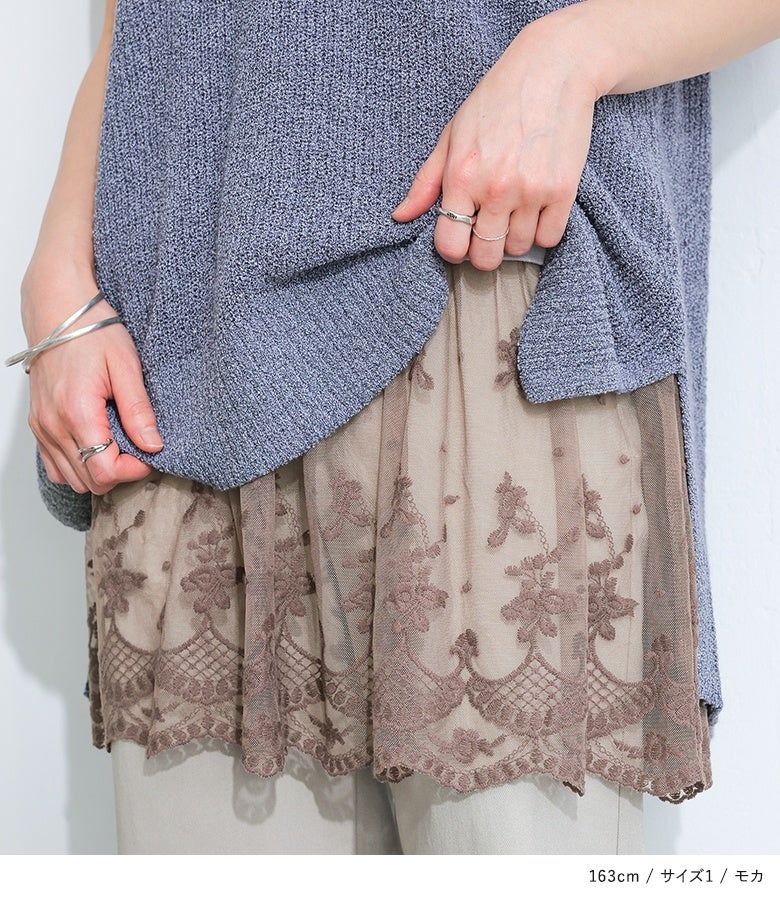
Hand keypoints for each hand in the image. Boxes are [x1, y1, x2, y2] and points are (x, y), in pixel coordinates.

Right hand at [22, 263, 162, 494]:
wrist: (58, 309)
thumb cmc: (92, 331)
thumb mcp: (126, 366)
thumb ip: (138, 410)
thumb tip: (153, 445)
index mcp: (77, 412)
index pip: (104, 471)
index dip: (132, 470)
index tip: (149, 453)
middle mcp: (53, 425)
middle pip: (88, 481)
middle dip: (119, 472)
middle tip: (138, 449)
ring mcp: (42, 426)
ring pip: (71, 478)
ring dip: (98, 470)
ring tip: (119, 445)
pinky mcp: (38, 424)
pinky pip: (55, 464)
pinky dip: (77, 464)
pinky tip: (97, 444)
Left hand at [391, 14, 602, 270]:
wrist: (552, 68)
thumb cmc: (497, 100)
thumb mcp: (452, 135)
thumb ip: (426, 182)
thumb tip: (401, 216)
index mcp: (462, 177)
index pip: (450, 246)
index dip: (453, 249)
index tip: (461, 238)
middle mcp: (495, 189)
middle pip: (485, 257)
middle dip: (484, 250)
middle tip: (489, 229)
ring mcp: (531, 192)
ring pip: (519, 249)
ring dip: (515, 237)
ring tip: (515, 210)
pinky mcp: (564, 190)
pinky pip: (549, 238)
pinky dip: (543, 230)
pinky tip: (536, 209)